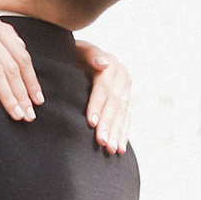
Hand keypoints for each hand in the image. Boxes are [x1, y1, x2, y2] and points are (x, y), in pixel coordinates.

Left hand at [75, 38, 131, 155]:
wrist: (80, 57)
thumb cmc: (74, 54)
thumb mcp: (79, 50)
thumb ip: (91, 54)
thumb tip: (104, 64)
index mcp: (111, 65)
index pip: (104, 88)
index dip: (98, 105)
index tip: (91, 122)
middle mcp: (122, 77)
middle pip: (115, 104)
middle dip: (108, 124)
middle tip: (101, 142)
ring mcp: (126, 90)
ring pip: (122, 114)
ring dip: (117, 133)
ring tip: (111, 149)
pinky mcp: (126, 101)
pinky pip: (126, 119)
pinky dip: (123, 134)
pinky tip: (120, 149)